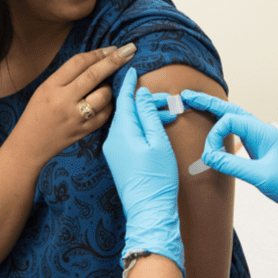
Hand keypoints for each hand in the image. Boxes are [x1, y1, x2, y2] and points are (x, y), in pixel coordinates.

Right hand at [10, 44, 135, 167]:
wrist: (29, 145)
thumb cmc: (38, 113)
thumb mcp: (45, 89)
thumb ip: (68, 76)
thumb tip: (98, 60)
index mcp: (51, 86)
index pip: (78, 63)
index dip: (98, 53)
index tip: (113, 48)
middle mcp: (63, 101)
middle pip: (94, 75)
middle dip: (115, 60)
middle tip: (130, 49)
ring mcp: (75, 117)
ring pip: (103, 96)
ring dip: (109, 88)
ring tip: (103, 88)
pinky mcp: (84, 131)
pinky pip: (106, 114)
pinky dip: (109, 106)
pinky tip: (104, 103)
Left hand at [104, 68, 183, 274]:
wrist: (148, 210)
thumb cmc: (157, 178)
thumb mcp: (157, 141)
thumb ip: (147, 115)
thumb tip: (140, 94)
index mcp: (121, 131)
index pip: (123, 98)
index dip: (129, 82)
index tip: (131, 66)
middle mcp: (112, 138)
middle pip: (126, 109)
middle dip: (142, 99)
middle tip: (162, 96)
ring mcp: (113, 150)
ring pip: (127, 122)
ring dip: (144, 113)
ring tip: (165, 112)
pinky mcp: (118, 159)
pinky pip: (127, 134)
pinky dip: (140, 126)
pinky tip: (154, 126)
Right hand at [181, 91, 277, 217]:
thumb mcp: (260, 177)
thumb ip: (233, 165)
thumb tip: (209, 156)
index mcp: (264, 133)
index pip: (230, 121)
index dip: (214, 135)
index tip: (209, 156)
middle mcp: (263, 132)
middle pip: (231, 111)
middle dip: (209, 104)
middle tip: (187, 96)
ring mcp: (263, 141)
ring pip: (235, 120)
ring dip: (216, 114)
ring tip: (197, 106)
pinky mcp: (262, 151)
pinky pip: (240, 134)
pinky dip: (225, 129)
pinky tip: (217, 130)